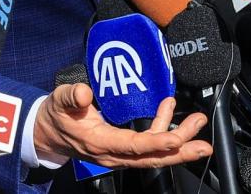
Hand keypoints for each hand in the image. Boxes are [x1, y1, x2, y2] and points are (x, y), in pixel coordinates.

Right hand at [33, 84, 211, 166]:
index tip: (177, 139)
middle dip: (180, 152)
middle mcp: (113, 153)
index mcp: (99, 142)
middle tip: (204, 144)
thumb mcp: (58, 101)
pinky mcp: (122, 147)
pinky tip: (170, 110)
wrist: (47, 133)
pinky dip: (163, 130)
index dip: (156, 143)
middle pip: (152, 158)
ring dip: (178, 141)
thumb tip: (84, 93)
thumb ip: (71, 96)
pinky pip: (147, 145)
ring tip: (197, 124)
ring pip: (154, 154)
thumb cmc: (55, 116)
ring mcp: (119, 153)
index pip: (133, 147)